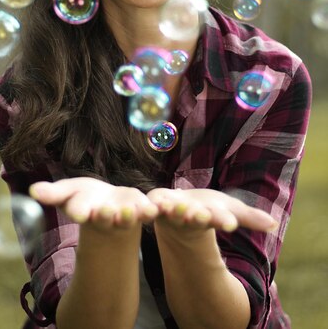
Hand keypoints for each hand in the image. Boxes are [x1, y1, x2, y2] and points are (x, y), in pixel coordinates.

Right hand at [29, 177, 157, 230]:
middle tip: (105, 213)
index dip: (79, 210)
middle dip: (105, 215)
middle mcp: (104, 216)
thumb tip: (32, 191)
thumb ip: (53, 193)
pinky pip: (146, 212)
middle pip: (104, 217)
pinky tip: (156, 208)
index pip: (80, 208)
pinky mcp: (141, 210)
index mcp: (85, 209)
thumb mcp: (69, 193)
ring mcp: (124, 214)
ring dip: (128, 216)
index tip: (79, 212)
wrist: (111, 208)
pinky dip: (151, 211)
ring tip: (129, 212)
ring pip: (126, 217)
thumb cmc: (86, 199)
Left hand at [147, 187, 277, 233]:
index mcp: (210, 217)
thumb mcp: (231, 210)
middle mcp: (191, 217)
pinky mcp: (157, 202)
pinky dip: (154, 205)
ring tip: (178, 208)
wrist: (180, 210)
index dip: (223, 220)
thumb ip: (250, 217)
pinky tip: (156, 203)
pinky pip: (153, 205)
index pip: (218, 219)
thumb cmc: (209, 209)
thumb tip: (273, 224)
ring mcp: (172, 211)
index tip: (229, 224)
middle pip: (195, 217)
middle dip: (198, 216)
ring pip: (174, 212)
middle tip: (201, 216)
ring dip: (176, 211)